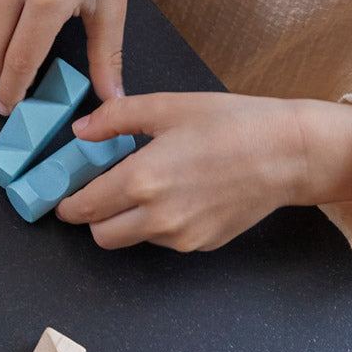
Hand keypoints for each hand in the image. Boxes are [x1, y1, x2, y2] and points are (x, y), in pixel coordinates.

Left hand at [56, 94, 351, 251]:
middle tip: (100, 188)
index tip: (63, 192)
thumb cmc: (232, 124)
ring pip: (130, 240)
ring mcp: (181, 237)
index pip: (83, 206)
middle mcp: (158, 217)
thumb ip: (115, 119)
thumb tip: (80, 131)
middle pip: (100, 235)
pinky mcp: (201, 245)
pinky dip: (157, 224)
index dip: (66, 201)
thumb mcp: (168, 106)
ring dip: (124, 220)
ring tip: (145, 184)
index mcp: (143, 180)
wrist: (288, 153)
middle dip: (92, 216)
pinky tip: (178, 193)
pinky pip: (163, 240)